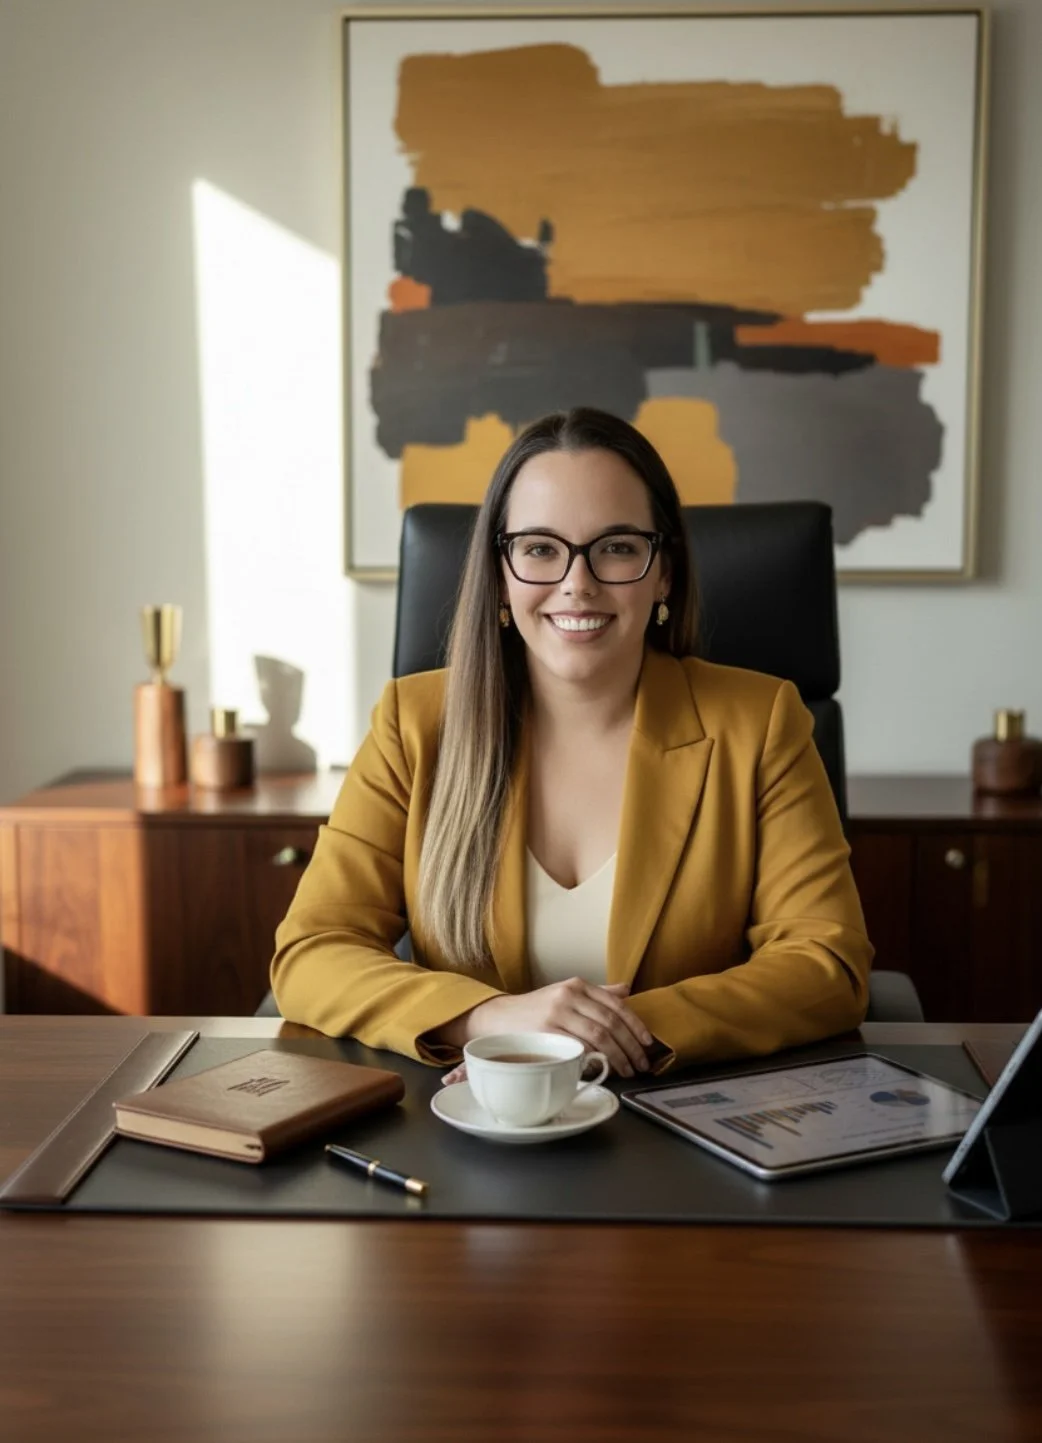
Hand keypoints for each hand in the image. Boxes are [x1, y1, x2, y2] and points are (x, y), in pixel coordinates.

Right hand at [440, 979, 653, 1079]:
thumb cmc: (535, 1010)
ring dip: (618, 1057)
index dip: (636, 1025)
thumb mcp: (566, 994)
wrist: (498, 1017)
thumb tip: (626, 991)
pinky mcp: (546, 1032)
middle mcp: (569, 995)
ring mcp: (557, 1013)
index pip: (616, 1005)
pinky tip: (602, 1069)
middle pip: (611, 1023)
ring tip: (626, 1071)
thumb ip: (597, 994)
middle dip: (631, 1046)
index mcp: (578, 985)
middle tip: (641, 1064)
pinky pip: (578, 1047)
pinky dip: (595, 1059)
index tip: (648, 1043)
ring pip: (599, 1036)